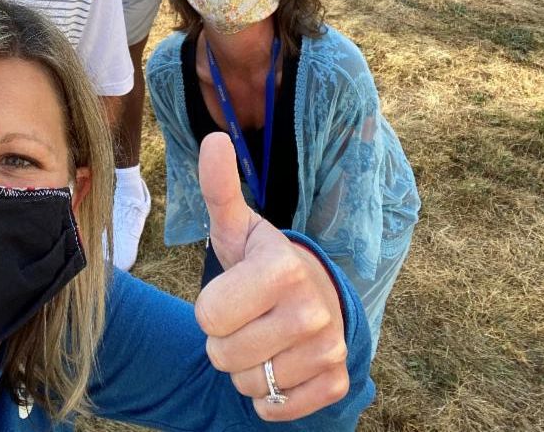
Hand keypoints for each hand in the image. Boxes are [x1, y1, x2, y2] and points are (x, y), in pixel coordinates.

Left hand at [194, 133, 349, 420]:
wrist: (317, 295)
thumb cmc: (263, 262)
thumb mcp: (239, 227)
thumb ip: (220, 189)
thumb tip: (213, 139)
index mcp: (282, 268)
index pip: (208, 316)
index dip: (210, 308)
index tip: (232, 292)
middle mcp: (311, 310)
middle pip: (223, 356)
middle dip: (224, 341)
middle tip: (246, 317)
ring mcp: (328, 349)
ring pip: (249, 384)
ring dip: (247, 368)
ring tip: (264, 337)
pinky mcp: (335, 382)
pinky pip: (277, 410)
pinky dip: (271, 396)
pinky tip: (282, 364)